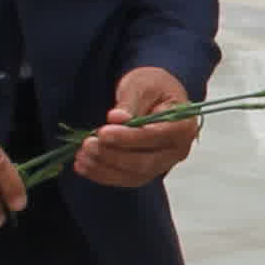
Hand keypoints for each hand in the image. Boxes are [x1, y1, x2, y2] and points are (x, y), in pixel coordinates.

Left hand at [72, 66, 201, 188]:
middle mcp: (178, 150)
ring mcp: (163, 164)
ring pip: (134, 175)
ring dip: (105, 168)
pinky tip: (84, 166)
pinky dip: (103, 174)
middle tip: (88, 145)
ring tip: (81, 156)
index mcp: (183, 126)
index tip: (103, 132)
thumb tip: (117, 118)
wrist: (155, 95)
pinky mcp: (147, 171)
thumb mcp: (141, 85)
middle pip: (145, 162)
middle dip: (113, 156)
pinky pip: (126, 179)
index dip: (128, 137)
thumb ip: (130, 102)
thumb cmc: (152, 86)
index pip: (155, 137)